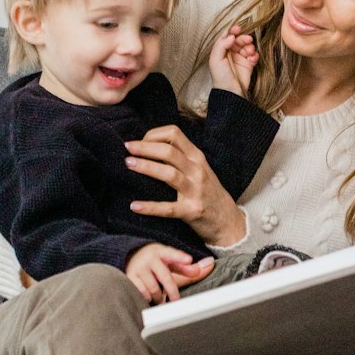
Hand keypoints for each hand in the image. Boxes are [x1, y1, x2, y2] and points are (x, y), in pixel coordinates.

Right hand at [124, 244, 214, 304]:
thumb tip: (210, 264)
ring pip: (153, 288)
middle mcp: (150, 259)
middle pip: (165, 277)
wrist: (131, 256)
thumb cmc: (158, 263)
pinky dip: (147, 298)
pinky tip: (149, 297)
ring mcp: (138, 268)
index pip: (172, 254)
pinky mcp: (129, 278)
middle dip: (172, 291)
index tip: (188, 259)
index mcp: (162, 252)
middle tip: (177, 301)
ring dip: (159, 296)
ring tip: (161, 297)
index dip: (180, 257)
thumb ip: (189, 268)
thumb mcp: (172, 263)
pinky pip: (141, 293)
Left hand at [125, 124, 245, 246]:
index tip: (139, 142)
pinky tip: (134, 206)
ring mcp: (195, 191)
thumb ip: (179, 157)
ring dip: (146, 167)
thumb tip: (148, 146)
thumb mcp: (198, 169)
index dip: (153, 135)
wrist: (227, 220)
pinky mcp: (191, 211)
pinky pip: (168, 208)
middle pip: (169, 152)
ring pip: (169, 174)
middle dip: (145, 147)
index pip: (174, 134)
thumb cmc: (208, 191)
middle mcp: (197, 171)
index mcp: (196, 157)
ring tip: (128, 164)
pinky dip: (150, 207)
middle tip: (127, 148)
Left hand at [208, 21, 258, 96]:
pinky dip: (254, 55)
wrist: (230, 91)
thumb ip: (221, 45)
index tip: (237, 29)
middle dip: (244, 38)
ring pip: (248, 46)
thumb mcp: (215, 59)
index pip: (227, 36)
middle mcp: (231, 52)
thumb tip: (231, 36)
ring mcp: (240, 58)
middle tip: (247, 40)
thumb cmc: (220, 76)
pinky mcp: (249, 64)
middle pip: (239, 39)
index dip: (232, 31)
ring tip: (249, 52)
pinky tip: (251, 59)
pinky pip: (254, 55)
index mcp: (221, 49)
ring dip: (250, 47)